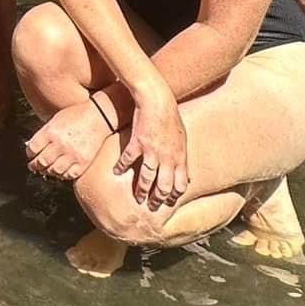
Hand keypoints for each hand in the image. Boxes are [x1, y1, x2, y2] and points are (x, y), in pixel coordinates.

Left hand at [26, 99, 117, 183]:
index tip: (31, 155)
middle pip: (42, 162)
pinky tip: (61, 172)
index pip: (33, 149)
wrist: (99, 116)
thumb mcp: (55, 120)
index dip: (30, 154)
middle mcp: (60, 144)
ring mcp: (72, 154)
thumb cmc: (76, 115)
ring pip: (54, 171)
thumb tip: (33, 148)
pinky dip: (63, 175)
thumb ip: (44, 134)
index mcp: (51, 132)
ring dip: (48, 172)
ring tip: (47, 170)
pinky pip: (69, 175)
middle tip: (34, 166)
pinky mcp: (84, 162)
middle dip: (35, 165)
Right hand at [114, 93, 187, 210]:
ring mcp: (152, 151)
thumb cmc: (171, 117)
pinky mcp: (138, 142)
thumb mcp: (182, 139)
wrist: (157, 100)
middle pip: (164, 185)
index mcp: (180, 156)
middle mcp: (168, 157)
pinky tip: (117, 172)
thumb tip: (187, 174)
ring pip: (147, 178)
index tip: (168, 202)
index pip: (181, 184)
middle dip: (158, 199)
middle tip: (152, 206)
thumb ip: (182, 157)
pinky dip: (122, 167)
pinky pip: (128, 160)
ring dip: (142, 190)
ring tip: (138, 197)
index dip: (174, 196)